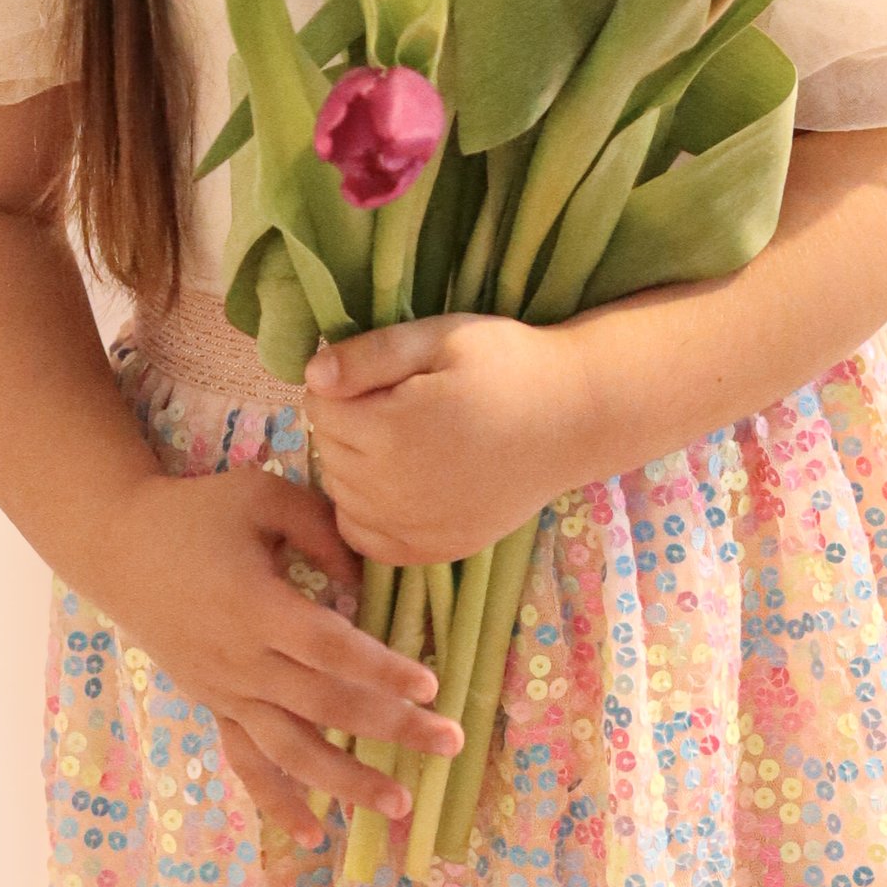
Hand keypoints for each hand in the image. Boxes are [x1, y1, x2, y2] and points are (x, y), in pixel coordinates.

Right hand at [88, 464, 464, 849]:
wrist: (116, 547)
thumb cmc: (197, 512)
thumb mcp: (261, 495)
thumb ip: (323, 530)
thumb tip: (366, 586)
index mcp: (255, 606)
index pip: (329, 650)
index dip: (381, 670)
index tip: (431, 685)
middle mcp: (241, 660)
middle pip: (325, 706)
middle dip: (393, 729)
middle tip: (451, 743)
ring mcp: (226, 691)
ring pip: (290, 750)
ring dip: (346, 782)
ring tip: (399, 805)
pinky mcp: (215, 706)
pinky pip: (247, 762)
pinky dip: (277, 802)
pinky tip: (313, 836)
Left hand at [303, 315, 599, 563]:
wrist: (574, 418)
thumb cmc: (508, 366)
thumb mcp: (440, 337)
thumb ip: (370, 355)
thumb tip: (312, 376)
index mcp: (389, 431)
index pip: (318, 407)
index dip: (343, 385)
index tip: (381, 376)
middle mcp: (393, 490)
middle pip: (327, 452)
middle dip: (348, 425)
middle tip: (397, 405)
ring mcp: (414, 527)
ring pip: (341, 495)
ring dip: (355, 467)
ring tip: (403, 441)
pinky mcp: (434, 550)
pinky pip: (366, 538)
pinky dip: (367, 513)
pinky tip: (396, 485)